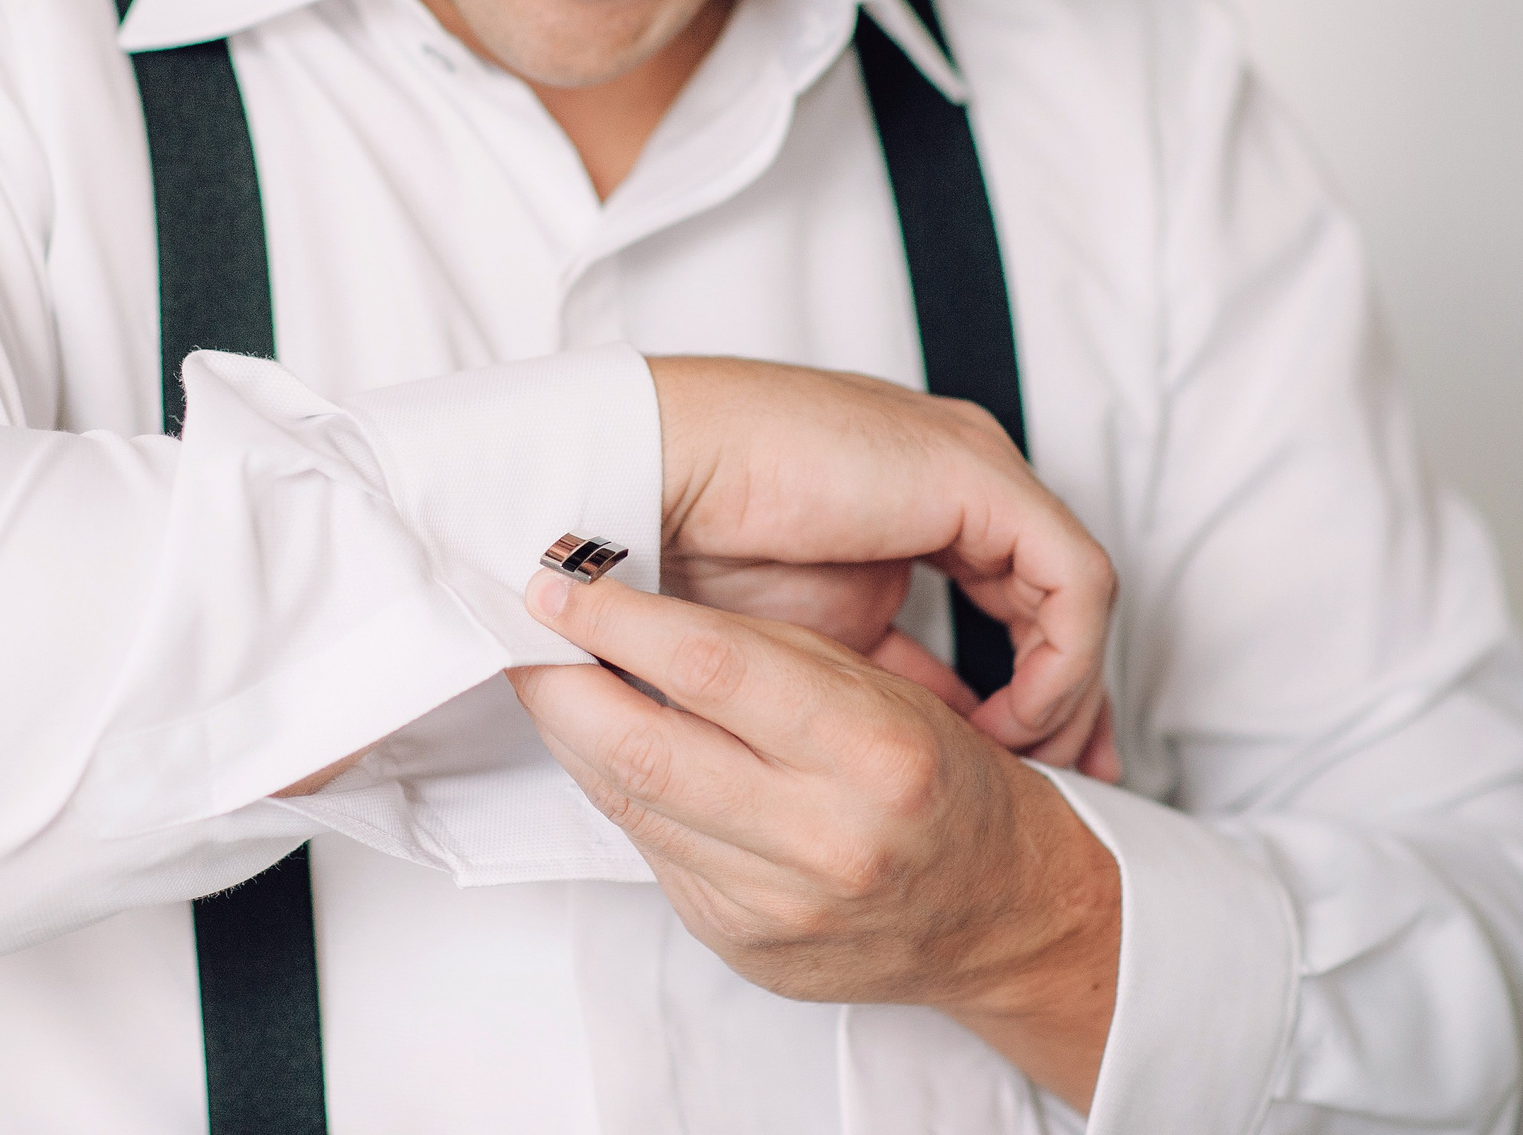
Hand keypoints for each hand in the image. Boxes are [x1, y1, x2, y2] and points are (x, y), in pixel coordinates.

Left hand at [509, 573, 1121, 1111]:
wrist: (1003, 914)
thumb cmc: (945, 782)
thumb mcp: (889, 691)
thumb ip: (776, 655)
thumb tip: (640, 602)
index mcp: (876, 751)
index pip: (715, 667)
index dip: (618, 616)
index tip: (562, 577)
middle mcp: (827, 838)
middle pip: (644, 749)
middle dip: (559, 681)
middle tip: (518, 627)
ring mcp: (779, 905)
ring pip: (632, 804)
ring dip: (573, 733)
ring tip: (546, 674)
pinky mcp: (743, 945)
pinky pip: (652, 853)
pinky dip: (617, 792)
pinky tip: (606, 747)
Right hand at [651, 356, 1117, 777]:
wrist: (651, 474)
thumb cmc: (694, 545)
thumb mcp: (809, 642)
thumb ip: (874, 677)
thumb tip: (916, 747)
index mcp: (920, 505)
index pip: (1011, 605)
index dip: (1029, 693)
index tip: (1033, 771)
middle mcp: (960, 481)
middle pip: (1056, 602)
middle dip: (1074, 702)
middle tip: (1076, 781)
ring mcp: (974, 468)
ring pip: (1079, 597)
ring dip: (1067, 692)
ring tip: (1032, 761)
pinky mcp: (978, 477)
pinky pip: (1074, 582)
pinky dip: (1061, 661)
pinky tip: (1014, 718)